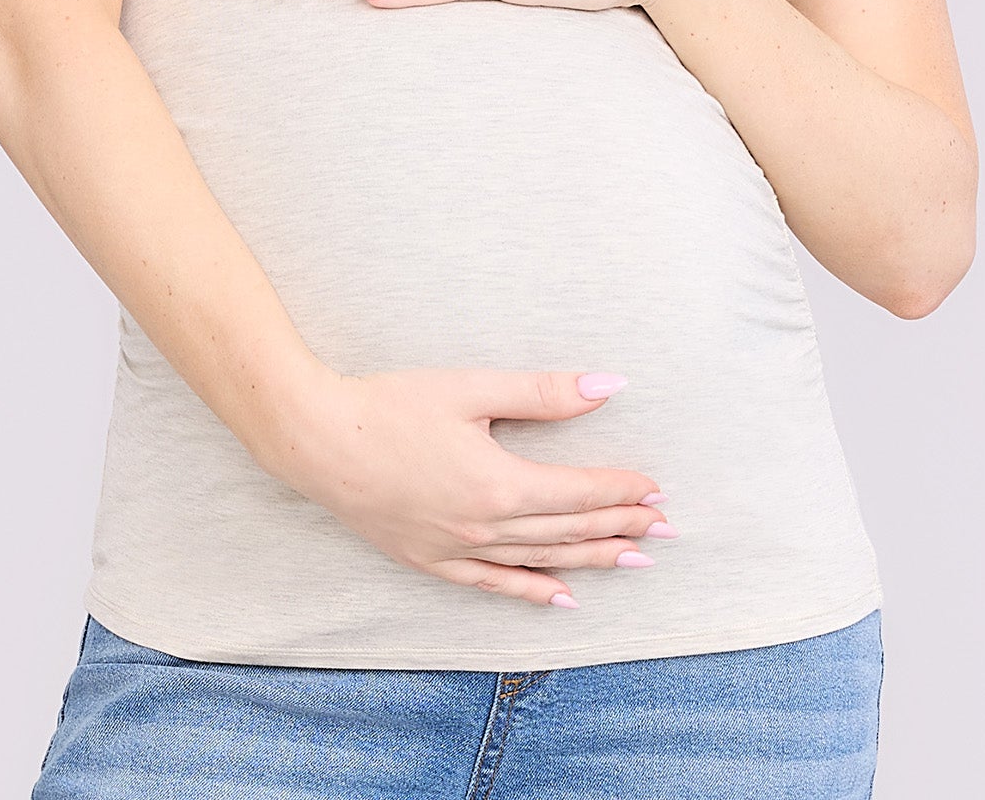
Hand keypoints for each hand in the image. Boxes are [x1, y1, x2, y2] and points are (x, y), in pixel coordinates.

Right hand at [259, 365, 676, 609]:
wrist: (318, 439)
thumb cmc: (391, 405)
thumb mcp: (472, 388)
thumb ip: (543, 393)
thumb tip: (608, 385)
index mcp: (500, 484)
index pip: (578, 492)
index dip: (621, 490)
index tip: (656, 488)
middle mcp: (485, 527)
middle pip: (569, 531)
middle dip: (621, 527)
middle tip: (666, 529)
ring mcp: (456, 550)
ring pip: (541, 561)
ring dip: (592, 560)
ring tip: (635, 560)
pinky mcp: (430, 560)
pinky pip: (493, 585)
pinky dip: (532, 592)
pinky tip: (563, 599)